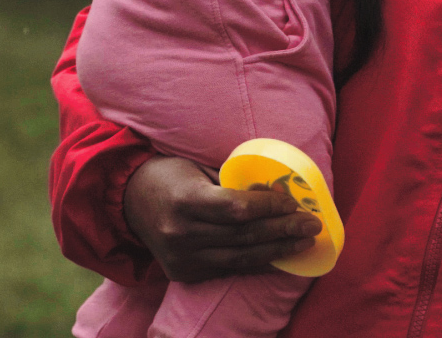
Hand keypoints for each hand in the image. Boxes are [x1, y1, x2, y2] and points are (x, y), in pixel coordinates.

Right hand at [123, 156, 321, 281]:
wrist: (130, 201)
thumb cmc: (170, 176)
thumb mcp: (197, 167)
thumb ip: (230, 182)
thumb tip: (273, 190)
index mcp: (185, 200)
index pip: (236, 208)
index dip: (268, 207)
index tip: (293, 203)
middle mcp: (182, 233)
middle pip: (243, 235)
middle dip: (282, 230)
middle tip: (312, 224)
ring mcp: (182, 258)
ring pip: (240, 258)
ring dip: (277, 250)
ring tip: (304, 242)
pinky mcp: (185, 273)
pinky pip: (228, 270)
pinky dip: (257, 264)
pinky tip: (280, 258)